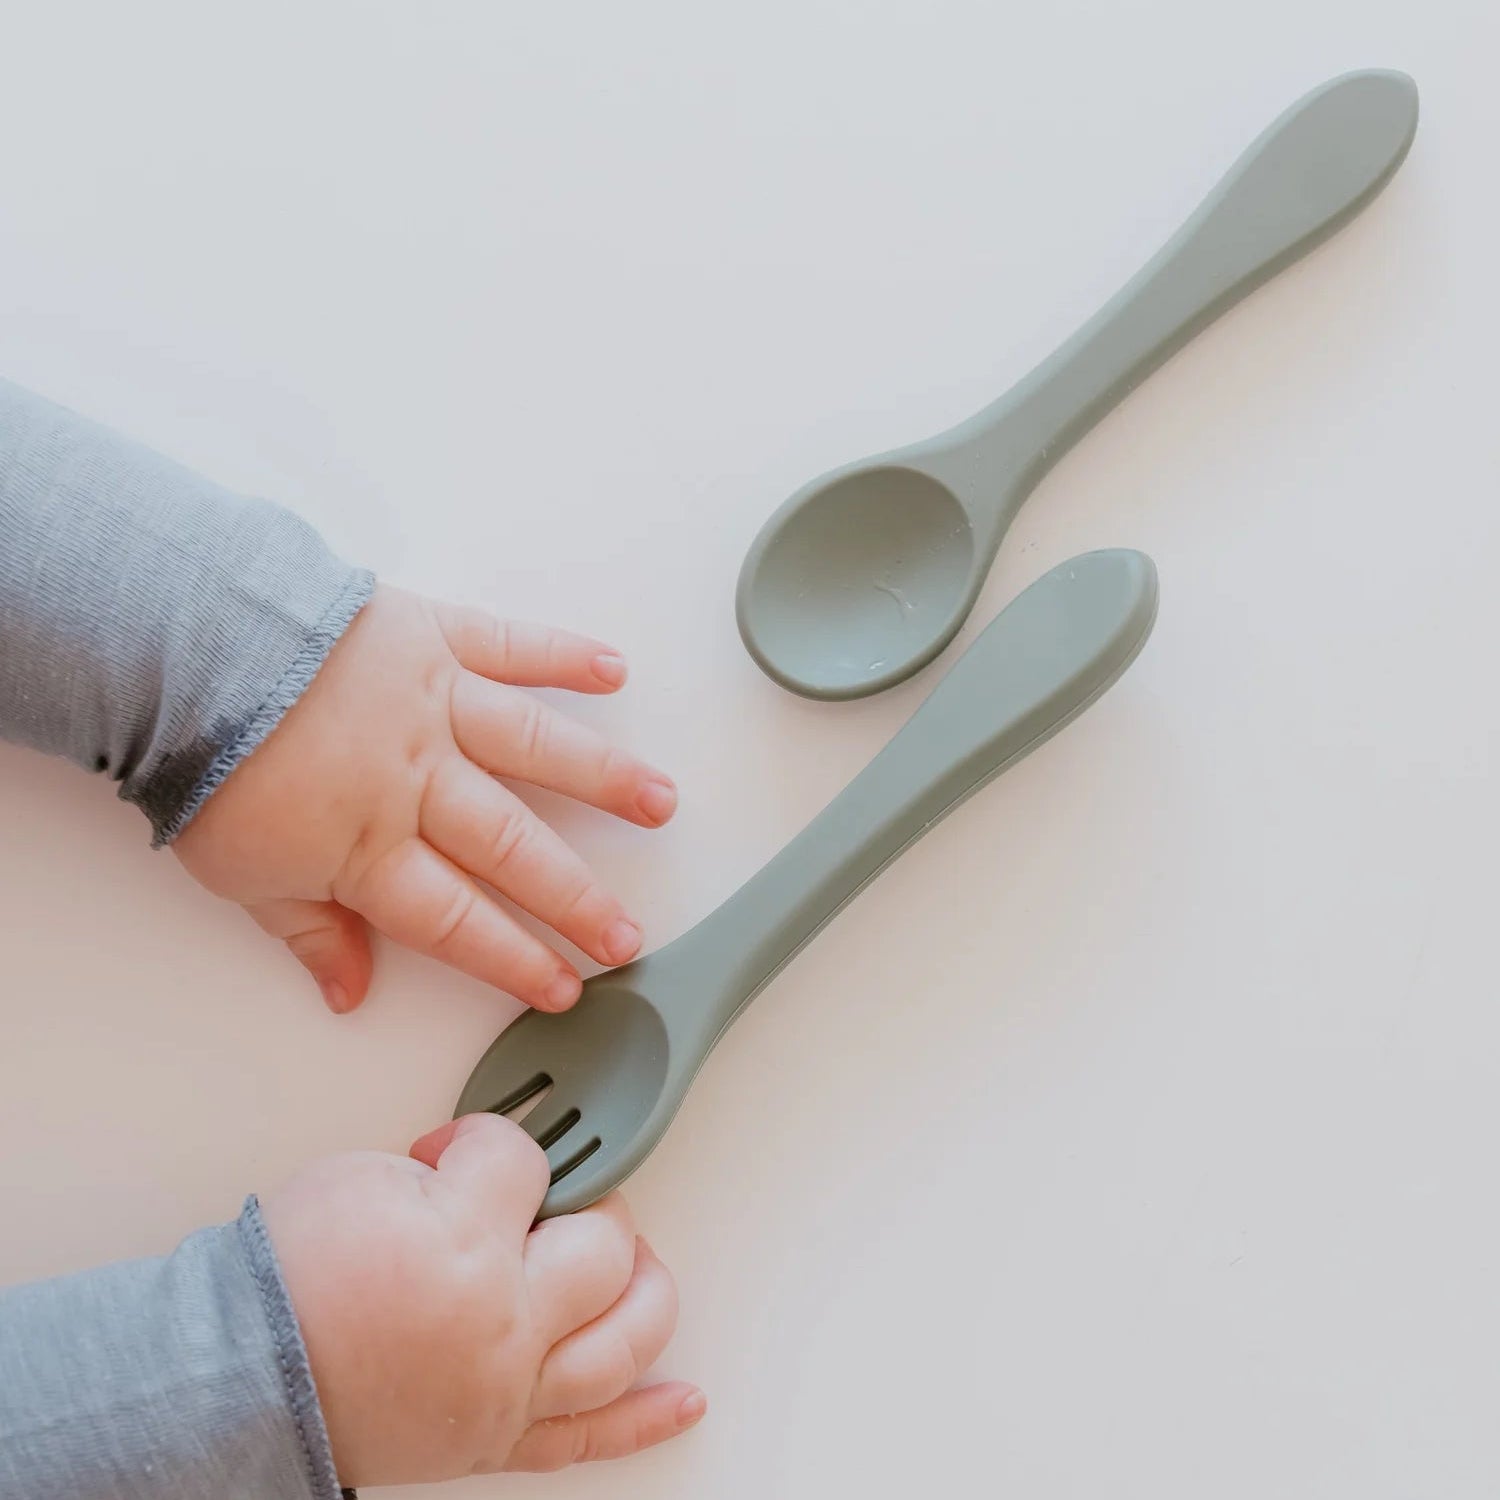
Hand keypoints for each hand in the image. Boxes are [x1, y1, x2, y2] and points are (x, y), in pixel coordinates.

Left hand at [174, 585, 677, 1012]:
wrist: (176, 650)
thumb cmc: (204, 764)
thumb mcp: (242, 875)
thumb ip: (309, 934)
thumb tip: (350, 993)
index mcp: (369, 845)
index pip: (457, 918)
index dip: (515, 958)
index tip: (564, 986)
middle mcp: (418, 779)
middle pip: (512, 847)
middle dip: (577, 898)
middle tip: (630, 933)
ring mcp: (433, 703)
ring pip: (536, 748)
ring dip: (604, 779)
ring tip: (662, 803)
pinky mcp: (431, 636)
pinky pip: (510, 646)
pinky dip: (563, 655)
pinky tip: (615, 669)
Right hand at [262, 1112, 704, 1484]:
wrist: (235, 1377)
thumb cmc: (284, 1280)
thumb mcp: (364, 1177)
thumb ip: (451, 1171)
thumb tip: (494, 1173)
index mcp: (465, 1242)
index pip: (525, 1159)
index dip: (494, 1140)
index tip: (469, 1149)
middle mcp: (502, 1320)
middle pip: (604, 1247)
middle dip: (589, 1205)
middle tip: (559, 1199)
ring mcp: (508, 1387)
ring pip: (623, 1339)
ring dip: (645, 1294)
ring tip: (637, 1267)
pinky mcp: (498, 1438)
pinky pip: (590, 1439)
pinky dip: (646, 1419)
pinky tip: (684, 1398)